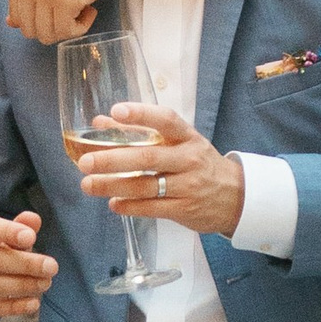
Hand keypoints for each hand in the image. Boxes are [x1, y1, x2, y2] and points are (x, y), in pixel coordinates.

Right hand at [0, 211, 55, 321]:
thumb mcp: (3, 238)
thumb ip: (19, 227)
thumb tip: (34, 219)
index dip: (7, 231)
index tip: (31, 238)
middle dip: (24, 263)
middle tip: (51, 267)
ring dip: (21, 285)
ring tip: (45, 283)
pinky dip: (13, 306)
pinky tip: (33, 303)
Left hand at [9, 0, 175, 46]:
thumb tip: (11, 23)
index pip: (17, 18)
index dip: (42, 20)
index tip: (60, 8)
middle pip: (30, 30)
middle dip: (54, 27)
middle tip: (73, 10)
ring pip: (48, 34)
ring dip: (69, 27)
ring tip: (83, 6)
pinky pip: (67, 31)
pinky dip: (82, 26)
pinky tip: (90, 8)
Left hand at [77, 99, 245, 237]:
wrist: (235, 196)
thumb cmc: (199, 164)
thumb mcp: (178, 143)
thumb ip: (141, 132)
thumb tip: (100, 122)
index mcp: (188, 137)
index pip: (166, 120)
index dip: (141, 115)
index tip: (115, 111)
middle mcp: (189, 159)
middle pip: (148, 157)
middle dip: (113, 159)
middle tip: (85, 161)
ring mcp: (188, 186)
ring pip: (145, 186)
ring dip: (113, 186)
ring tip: (88, 184)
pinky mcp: (185, 209)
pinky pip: (152, 208)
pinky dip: (129, 206)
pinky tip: (113, 203)